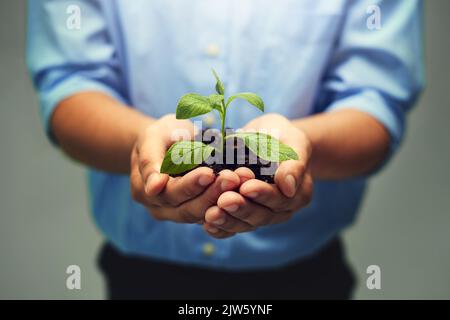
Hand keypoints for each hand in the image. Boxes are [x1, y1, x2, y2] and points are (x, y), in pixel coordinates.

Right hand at [130, 114, 240, 222]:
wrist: (172, 141)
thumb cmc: (162, 135)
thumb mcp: (152, 138)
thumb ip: (150, 160)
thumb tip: (154, 187)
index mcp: (144, 191)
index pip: (169, 193)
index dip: (189, 185)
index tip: (209, 173)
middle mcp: (160, 208)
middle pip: (187, 209)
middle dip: (211, 194)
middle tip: (231, 178)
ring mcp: (180, 213)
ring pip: (203, 214)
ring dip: (223, 200)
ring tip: (240, 182)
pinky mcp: (199, 213)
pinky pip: (214, 213)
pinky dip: (228, 203)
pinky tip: (243, 190)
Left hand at [203, 113, 312, 237]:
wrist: (265, 138)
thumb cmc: (281, 136)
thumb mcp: (293, 141)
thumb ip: (294, 163)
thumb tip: (288, 187)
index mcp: (298, 194)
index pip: (281, 198)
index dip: (263, 194)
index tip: (246, 187)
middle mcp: (281, 210)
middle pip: (262, 215)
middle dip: (242, 208)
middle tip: (224, 200)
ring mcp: (261, 216)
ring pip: (245, 224)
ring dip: (227, 220)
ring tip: (210, 214)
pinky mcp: (242, 218)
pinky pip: (231, 228)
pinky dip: (220, 229)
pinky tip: (207, 225)